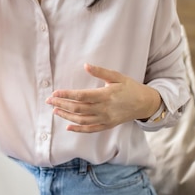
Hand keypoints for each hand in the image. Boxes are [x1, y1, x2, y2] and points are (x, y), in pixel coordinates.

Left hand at [45, 63, 161, 132]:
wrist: (145, 103)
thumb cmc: (130, 87)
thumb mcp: (117, 76)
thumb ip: (100, 72)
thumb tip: (86, 65)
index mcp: (105, 95)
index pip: (81, 96)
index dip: (66, 95)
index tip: (55, 93)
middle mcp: (104, 109)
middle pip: (78, 109)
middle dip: (62, 104)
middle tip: (49, 101)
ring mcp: (105, 119)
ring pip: (82, 120)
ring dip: (67, 116)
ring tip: (55, 110)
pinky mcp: (107, 125)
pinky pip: (90, 129)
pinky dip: (78, 129)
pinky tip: (68, 127)